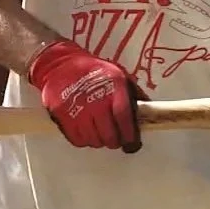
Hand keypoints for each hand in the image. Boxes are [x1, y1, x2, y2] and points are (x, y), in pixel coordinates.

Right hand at [27, 38, 141, 151]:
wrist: (60, 65)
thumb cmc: (93, 71)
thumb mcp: (118, 75)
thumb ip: (133, 94)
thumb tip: (150, 112)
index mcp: (114, 88)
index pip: (124, 117)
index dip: (129, 134)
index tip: (131, 143)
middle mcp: (96, 101)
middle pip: (109, 135)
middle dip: (114, 141)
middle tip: (114, 139)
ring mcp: (78, 110)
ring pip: (94, 141)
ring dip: (99, 141)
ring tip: (98, 132)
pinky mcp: (63, 117)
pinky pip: (77, 140)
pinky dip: (83, 140)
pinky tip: (86, 131)